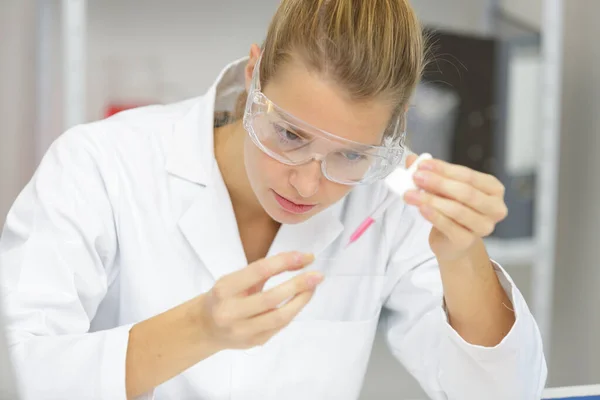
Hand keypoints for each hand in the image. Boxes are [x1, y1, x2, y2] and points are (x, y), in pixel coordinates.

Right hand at [199, 252, 321, 350]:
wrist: (205, 327)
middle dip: (299, 285)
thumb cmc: (224, 297)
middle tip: (317, 275)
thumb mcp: (234, 279)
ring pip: (279, 317)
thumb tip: (299, 259)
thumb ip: (263, 270)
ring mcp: (242, 331)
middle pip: (271, 298)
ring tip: (313, 288)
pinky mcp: (254, 342)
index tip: (305, 256)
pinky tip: (300, 301)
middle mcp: (231, 312)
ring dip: (301, 301)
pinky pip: (280, 326)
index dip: (285, 262)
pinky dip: (293, 311)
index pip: (259, 272)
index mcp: (224, 290)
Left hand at [403, 154, 507, 261]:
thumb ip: (430, 173)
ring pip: (457, 210)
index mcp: (493, 189)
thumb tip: (412, 159)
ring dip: (431, 200)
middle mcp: (495, 208)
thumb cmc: (451, 209)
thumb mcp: (443, 188)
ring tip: (410, 194)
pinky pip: (449, 226)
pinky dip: (434, 216)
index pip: (469, 175)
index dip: (444, 169)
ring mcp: (484, 227)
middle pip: (465, 192)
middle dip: (438, 183)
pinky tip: (421, 208)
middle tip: (416, 177)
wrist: (451, 241)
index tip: (422, 164)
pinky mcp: (467, 241)